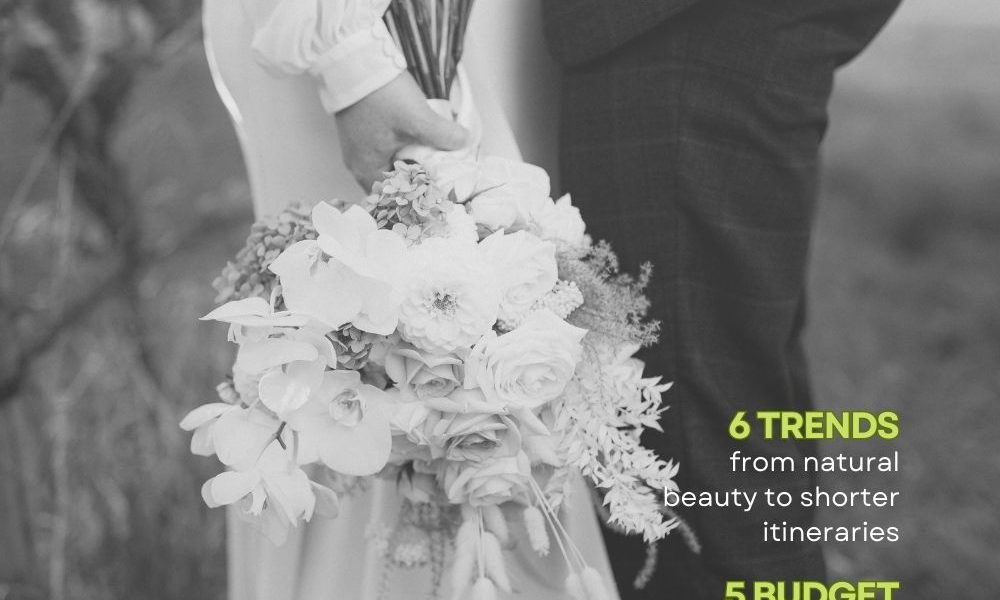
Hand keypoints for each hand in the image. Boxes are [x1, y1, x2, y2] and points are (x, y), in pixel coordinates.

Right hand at [335, 72, 468, 190]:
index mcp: (366, 170)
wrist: (354, 60)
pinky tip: (418, 140)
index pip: (395, 198)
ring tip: (433, 156)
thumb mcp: (417, 119)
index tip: (439, 190)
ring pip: (390, 165)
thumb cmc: (380, 95)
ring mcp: (358, 147)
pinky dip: (402, 148)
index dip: (418, 195)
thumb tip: (465, 143)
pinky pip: (385, 149)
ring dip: (410, 162)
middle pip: (392, 183)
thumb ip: (444, 137)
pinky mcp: (362, 131)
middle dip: (417, 179)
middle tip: (441, 174)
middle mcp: (357, 164)